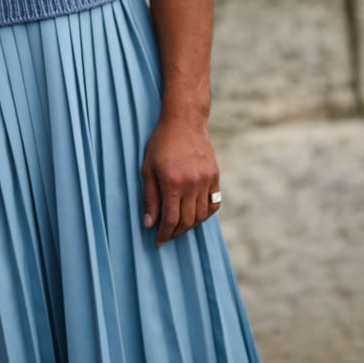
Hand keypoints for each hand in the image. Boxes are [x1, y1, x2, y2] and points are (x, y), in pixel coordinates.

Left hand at [141, 116, 220, 246]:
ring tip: (178, 226)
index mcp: (172, 183)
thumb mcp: (148, 168)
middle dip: (175, 233)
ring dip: (190, 226)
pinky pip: (213, 204)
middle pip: (187, 221)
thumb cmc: (161, 143)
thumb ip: (150, 198)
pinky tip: (194, 214)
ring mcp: (206, 180)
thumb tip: (149, 224)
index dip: (164, 234)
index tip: (158, 241)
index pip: (171, 220)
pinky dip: (205, 214)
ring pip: (201, 215)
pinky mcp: (215, 176)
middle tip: (166, 236)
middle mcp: (191, 184)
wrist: (184, 121)